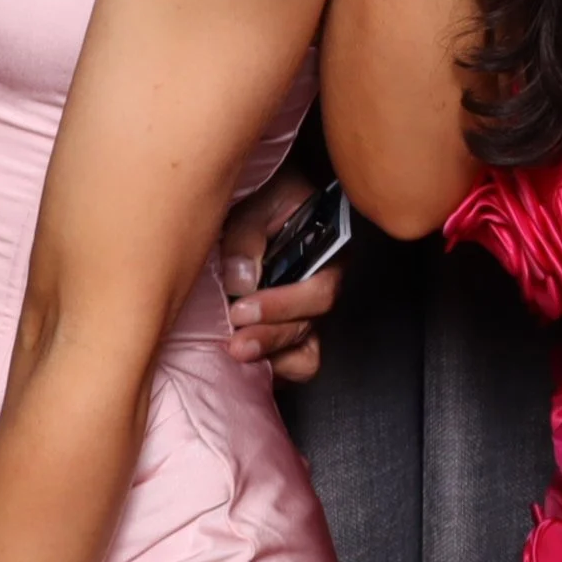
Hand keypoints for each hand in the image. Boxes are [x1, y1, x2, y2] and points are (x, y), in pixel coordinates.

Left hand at [218, 172, 344, 384]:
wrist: (256, 198)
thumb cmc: (263, 193)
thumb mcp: (256, 202)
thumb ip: (248, 236)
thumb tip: (242, 282)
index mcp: (326, 251)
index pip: (320, 290)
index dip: (284, 306)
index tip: (242, 310)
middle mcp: (322, 285)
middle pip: (309, 326)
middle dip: (270, 336)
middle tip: (235, 340)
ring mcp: (306, 311)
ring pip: (305, 351)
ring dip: (272, 356)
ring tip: (238, 354)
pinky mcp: (289, 330)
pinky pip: (296, 363)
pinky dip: (276, 368)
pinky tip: (247, 365)